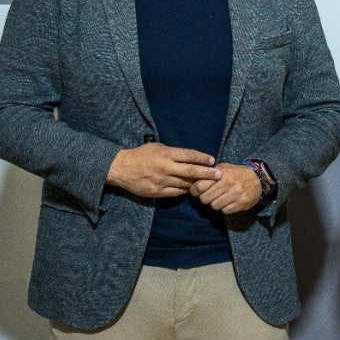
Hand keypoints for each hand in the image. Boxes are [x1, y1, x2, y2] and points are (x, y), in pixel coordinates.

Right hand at [105, 143, 219, 197]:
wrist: (121, 168)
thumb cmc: (140, 155)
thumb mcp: (156, 147)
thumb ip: (172, 152)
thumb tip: (189, 157)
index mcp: (166, 154)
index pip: (190, 156)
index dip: (203, 158)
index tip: (212, 160)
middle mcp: (165, 167)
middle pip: (191, 171)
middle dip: (207, 173)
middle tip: (219, 174)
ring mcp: (162, 181)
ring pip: (185, 184)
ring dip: (197, 184)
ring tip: (207, 184)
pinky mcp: (157, 192)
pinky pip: (176, 193)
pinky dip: (184, 191)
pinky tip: (190, 189)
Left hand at [189, 163, 261, 214]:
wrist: (258, 178)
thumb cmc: (236, 173)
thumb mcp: (224, 168)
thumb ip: (210, 173)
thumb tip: (193, 180)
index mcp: (221, 174)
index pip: (200, 186)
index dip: (195, 190)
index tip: (196, 191)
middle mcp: (228, 184)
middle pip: (205, 199)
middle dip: (205, 198)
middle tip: (209, 196)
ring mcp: (236, 194)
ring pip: (214, 206)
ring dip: (215, 204)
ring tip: (219, 199)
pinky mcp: (242, 203)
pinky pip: (225, 211)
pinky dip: (224, 208)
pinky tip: (228, 202)